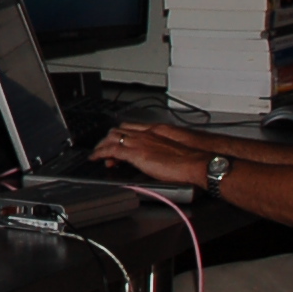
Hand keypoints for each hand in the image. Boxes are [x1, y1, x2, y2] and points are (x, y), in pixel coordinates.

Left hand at [88, 124, 206, 185]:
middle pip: (118, 131)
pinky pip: (111, 151)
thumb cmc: (192, 159)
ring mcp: (140, 142)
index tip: (116, 142)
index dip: (120, 134)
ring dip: (102, 146)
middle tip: (104, 151)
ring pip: (112, 138)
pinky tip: (96, 158)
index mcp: (155, 131)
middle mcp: (145, 134)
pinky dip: (100, 153)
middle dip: (108, 140)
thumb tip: (159, 158)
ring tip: (98, 155)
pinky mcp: (136, 154)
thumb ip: (163, 149)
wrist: (197, 163)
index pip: (130, 128)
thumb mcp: (175, 149)